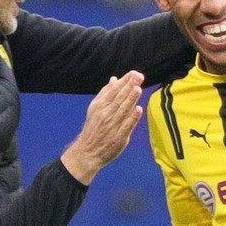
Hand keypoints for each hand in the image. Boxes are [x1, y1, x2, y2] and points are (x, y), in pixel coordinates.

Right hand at [60, 70, 143, 184]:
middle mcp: (106, 114)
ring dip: (131, 100)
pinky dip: (132, 118)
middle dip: (129, 87)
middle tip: (139, 76)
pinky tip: (138, 110)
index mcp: (100, 106)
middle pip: (119, 98)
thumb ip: (105, 94)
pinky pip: (126, 127)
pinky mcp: (118, 138)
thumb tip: (114, 79)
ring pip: (123, 110)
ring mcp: (112, 126)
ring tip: (138, 89)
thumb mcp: (95, 109)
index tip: (134, 73)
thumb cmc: (93, 128)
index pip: (114, 91)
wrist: (87, 152)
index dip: (124, 82)